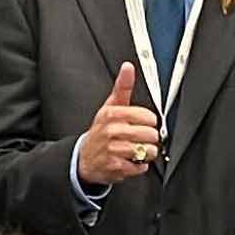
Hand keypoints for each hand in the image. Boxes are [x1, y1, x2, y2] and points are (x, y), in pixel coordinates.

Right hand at [75, 63, 162, 186]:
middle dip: (149, 139)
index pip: (148, 117)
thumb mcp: (110, 106)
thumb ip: (122, 87)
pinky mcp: (115, 167)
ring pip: (148, 151)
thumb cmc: (101, 131)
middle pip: (150, 135)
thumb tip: (128, 67)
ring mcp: (113, 150)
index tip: (144, 124)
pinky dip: (138, 166)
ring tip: (137, 150)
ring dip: (146, 153)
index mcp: (113, 114)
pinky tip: (130, 160)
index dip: (150, 122)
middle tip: (140, 139)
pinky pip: (140, 167)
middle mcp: (112, 131)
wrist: (84, 157)